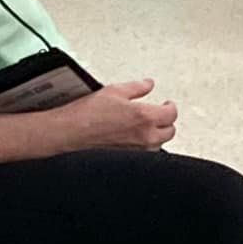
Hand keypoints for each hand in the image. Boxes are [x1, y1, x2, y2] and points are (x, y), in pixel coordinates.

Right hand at [53, 78, 177, 153]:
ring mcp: (137, 150)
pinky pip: (146, 153)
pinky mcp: (128, 159)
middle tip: (159, 113)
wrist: (70, 132)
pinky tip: (136, 138)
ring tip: (148, 125)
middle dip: (166, 121)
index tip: (167, 103)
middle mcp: (144, 136)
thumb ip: (136, 87)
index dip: (170, 107)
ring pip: (159, 144)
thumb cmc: (87, 114)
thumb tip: (148, 84)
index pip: (171, 113)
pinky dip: (145, 145)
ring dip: (157, 134)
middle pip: (170, 131)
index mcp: (144, 116)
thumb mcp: (114, 91)